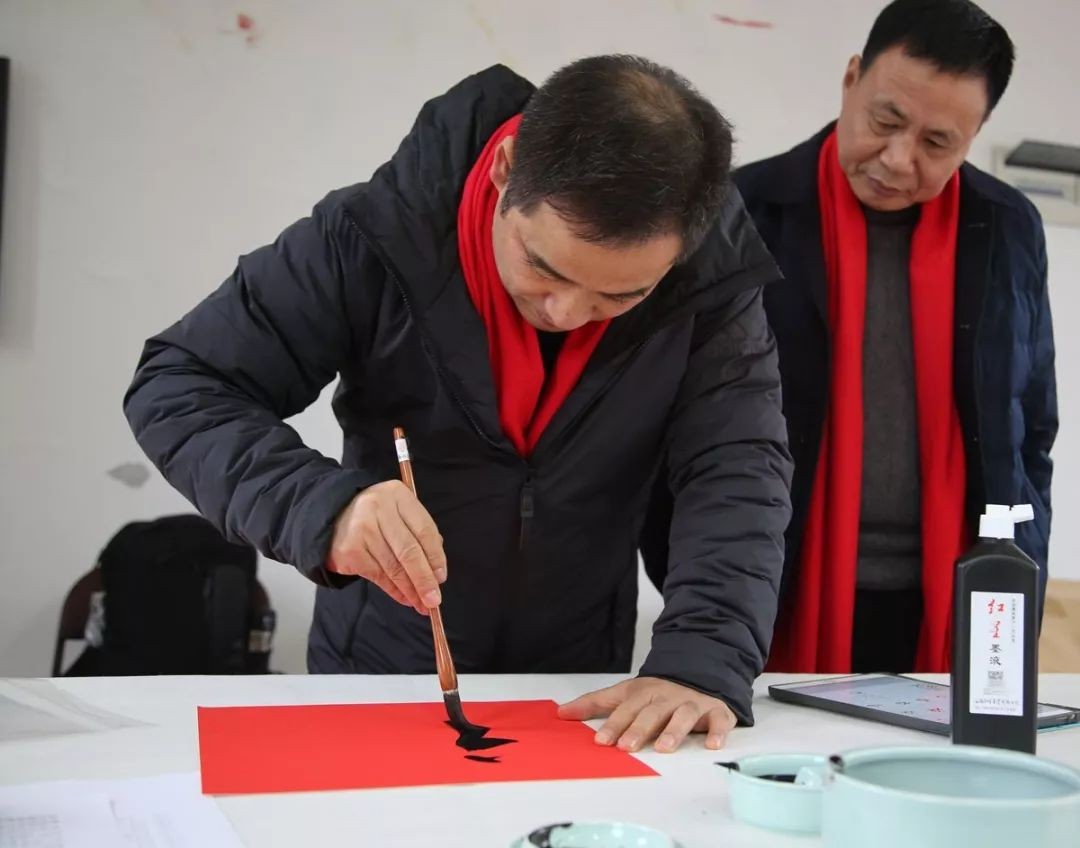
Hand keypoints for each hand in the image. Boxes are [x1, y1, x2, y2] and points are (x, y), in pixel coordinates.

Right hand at [327, 481, 447, 614]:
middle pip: (409, 550)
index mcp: (397, 495)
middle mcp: (378, 508)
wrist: (333, 516)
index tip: (441, 578)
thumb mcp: (399, 513)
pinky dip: (393, 590)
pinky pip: (378, 575)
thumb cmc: (376, 517)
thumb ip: (419, 534)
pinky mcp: (349, 550)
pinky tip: (403, 598)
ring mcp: (362, 529)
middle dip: (424, 579)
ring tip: (421, 604)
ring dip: (410, 590)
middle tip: (434, 600)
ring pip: (393, 567)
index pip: (424, 530)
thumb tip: (436, 573)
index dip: (436, 557)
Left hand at [557, 677, 735, 752]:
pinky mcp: (715, 710)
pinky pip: (718, 720)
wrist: (698, 671)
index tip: (601, 740)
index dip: (613, 723)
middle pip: (651, 712)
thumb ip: (595, 703)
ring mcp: (691, 702)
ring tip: (663, 748)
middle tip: (626, 747)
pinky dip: (717, 731)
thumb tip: (561, 713)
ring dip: (673, 731)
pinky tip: (713, 744)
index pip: (626, 707)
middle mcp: (667, 696)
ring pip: (682, 715)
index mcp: (644, 692)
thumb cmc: (658, 692)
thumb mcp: (625, 693)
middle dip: (638, 729)